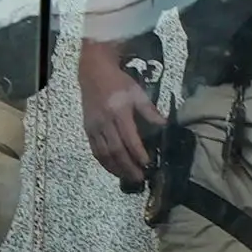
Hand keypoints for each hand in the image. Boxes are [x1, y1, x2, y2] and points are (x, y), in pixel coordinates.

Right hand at [77, 40, 163, 185]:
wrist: (93, 74)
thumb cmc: (118, 83)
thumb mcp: (137, 93)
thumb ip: (149, 111)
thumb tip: (163, 126)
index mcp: (119, 112)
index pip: (129, 138)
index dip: (138, 153)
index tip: (147, 163)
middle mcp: (104, 122)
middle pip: (115, 150)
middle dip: (128, 166)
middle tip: (140, 177)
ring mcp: (94, 127)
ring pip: (104, 153)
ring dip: (116, 168)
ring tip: (128, 177)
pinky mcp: (88, 130)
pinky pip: (95, 151)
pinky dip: (104, 162)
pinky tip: (114, 169)